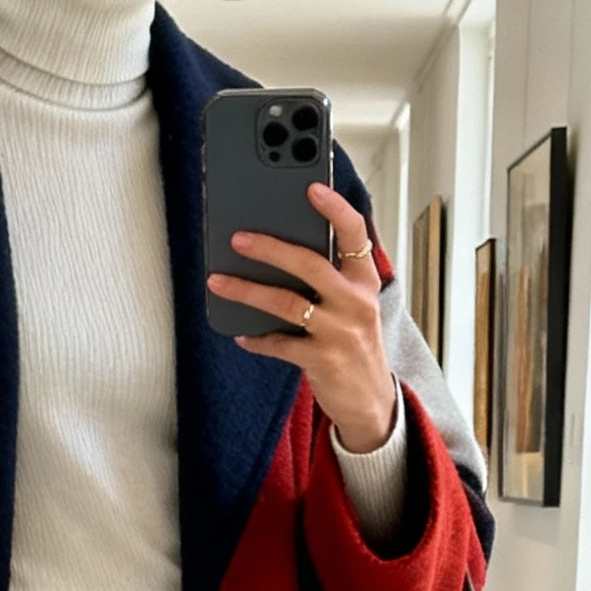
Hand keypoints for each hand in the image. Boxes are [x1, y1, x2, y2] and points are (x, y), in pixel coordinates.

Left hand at [207, 186, 396, 452]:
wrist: (371, 402)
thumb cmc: (355, 346)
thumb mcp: (354, 307)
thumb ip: (330, 280)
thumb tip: (278, 251)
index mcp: (364, 282)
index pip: (355, 235)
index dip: (335, 209)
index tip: (311, 188)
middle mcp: (355, 302)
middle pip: (309, 264)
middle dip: (270, 247)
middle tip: (238, 238)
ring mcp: (339, 332)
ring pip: (286, 303)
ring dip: (247, 290)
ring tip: (218, 281)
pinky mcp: (322, 361)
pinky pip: (279, 345)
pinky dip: (257, 339)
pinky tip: (241, 334)